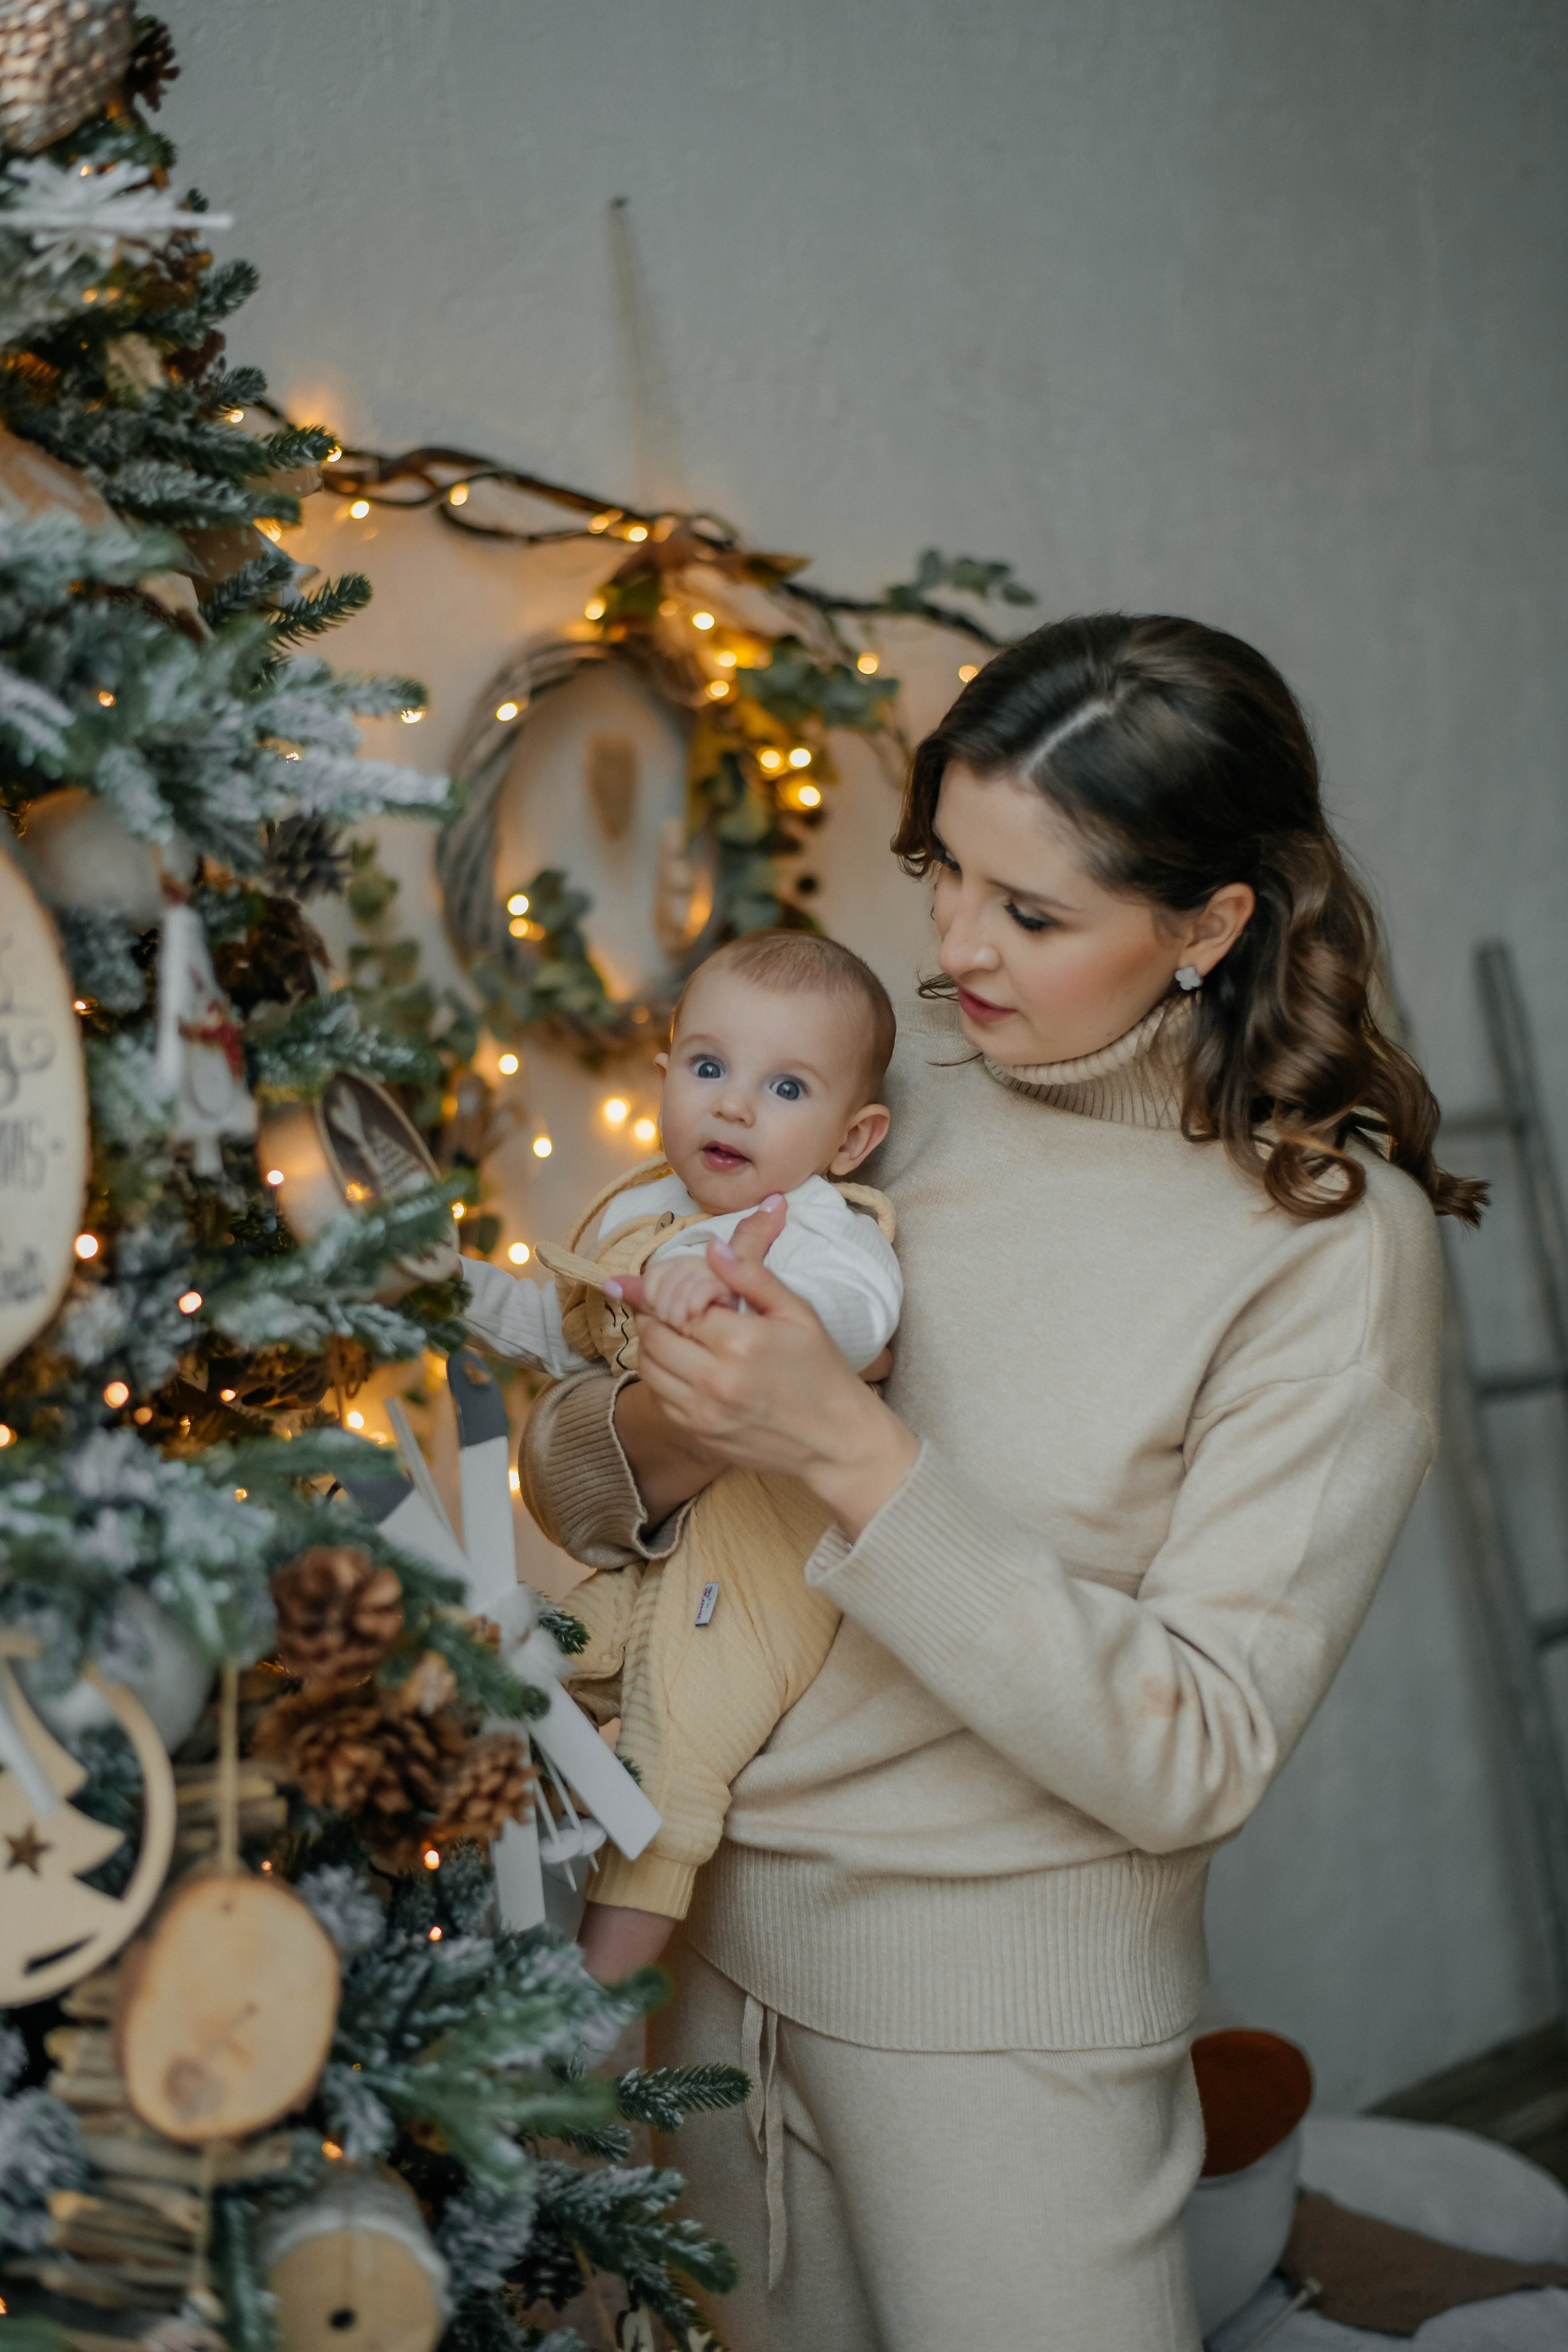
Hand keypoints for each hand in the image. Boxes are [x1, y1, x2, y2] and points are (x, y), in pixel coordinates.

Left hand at [627, 1232, 919, 1540]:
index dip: (679, 1293)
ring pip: (647, 1367)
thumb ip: (752, 1277)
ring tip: (679, 1336)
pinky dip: (662, 1379)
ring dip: (654, 1346)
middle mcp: (714, 1379)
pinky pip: (658, 1399)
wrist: (835, 1439)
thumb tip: (712, 1249)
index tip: (688, 1291)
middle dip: (658, 1315)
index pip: (680, 1303)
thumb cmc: (821, 1370)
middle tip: (677, 1309)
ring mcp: (703, 1412)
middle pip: (653, 1334)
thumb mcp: (798, 1313)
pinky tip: (687, 1369)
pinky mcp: (698, 1435)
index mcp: (740, 1341)